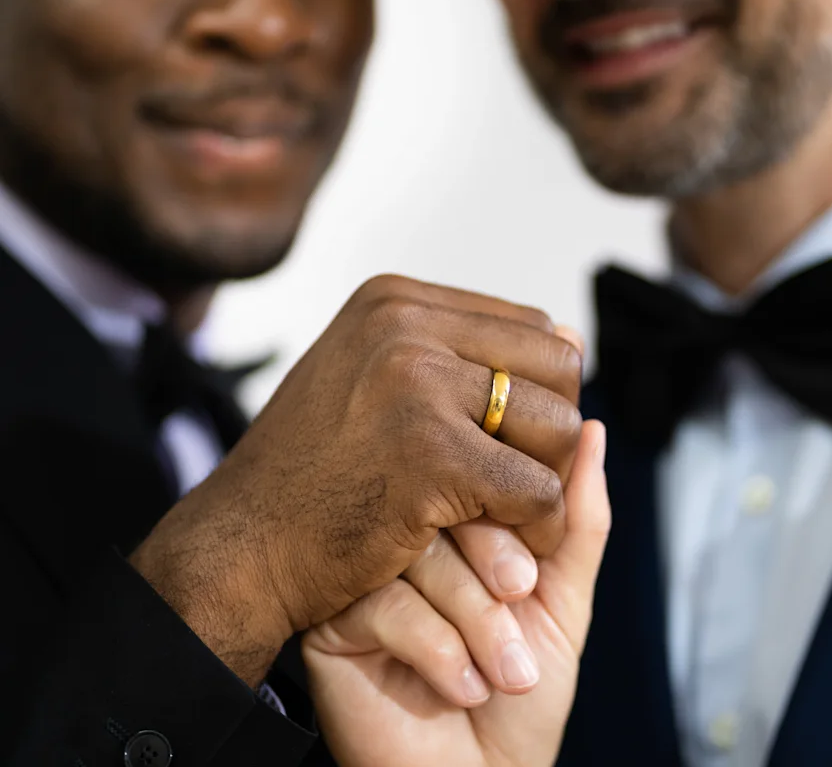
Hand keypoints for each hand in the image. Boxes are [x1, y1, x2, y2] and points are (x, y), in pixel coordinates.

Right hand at [130, 276, 583, 683]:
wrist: (241, 548)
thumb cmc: (313, 473)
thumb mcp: (374, 381)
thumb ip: (459, 354)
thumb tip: (573, 333)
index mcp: (396, 300)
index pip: (533, 328)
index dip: (539, 392)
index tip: (511, 441)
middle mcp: (406, 326)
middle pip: (559, 366)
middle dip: (553, 430)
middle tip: (522, 479)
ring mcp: (415, 386)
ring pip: (559, 426)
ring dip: (551, 480)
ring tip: (515, 513)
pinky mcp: (431, 456)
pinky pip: (540, 490)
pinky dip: (541, 527)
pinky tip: (516, 544)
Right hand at [303, 420, 610, 766]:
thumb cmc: (524, 695)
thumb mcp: (565, 597)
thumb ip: (577, 518)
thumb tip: (593, 431)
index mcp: (462, 524)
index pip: (484, 474)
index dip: (520, 514)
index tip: (539, 574)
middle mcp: (411, 540)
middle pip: (445, 504)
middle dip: (497, 563)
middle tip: (524, 608)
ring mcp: (368, 576)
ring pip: (416, 552)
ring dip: (475, 619)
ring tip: (506, 671)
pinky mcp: (332, 621)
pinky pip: (380, 602)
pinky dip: (435, 647)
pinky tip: (459, 685)